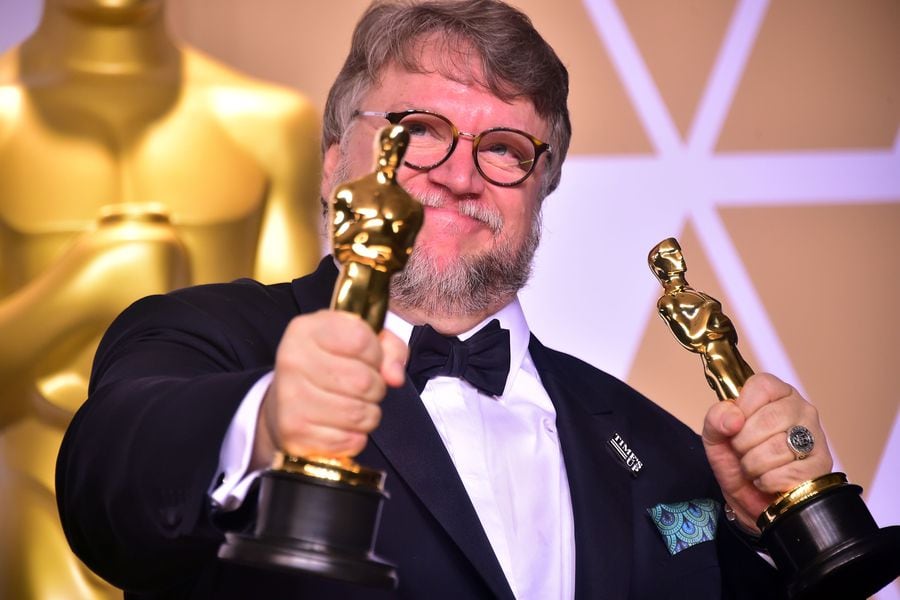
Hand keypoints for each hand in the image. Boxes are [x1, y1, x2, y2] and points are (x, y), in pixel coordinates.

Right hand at [253, 310, 407, 467]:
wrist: (286, 401)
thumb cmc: (331, 365)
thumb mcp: (360, 342)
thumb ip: (389, 349)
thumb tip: (395, 377)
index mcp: (307, 329)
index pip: (360, 339)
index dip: (377, 354)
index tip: (370, 360)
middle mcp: (293, 360)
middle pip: (363, 381)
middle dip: (376, 388)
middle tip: (365, 388)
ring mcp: (290, 397)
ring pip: (358, 414)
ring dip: (369, 414)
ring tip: (355, 406)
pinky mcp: (293, 431)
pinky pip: (349, 440)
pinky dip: (355, 437)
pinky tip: (342, 426)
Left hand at [702, 373, 832, 531]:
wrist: (749, 500)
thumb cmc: (736, 461)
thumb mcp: (716, 436)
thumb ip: (716, 419)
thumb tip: (733, 418)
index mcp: (777, 393)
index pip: (762, 386)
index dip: (742, 408)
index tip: (735, 425)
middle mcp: (801, 410)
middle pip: (769, 419)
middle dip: (744, 442)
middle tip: (742, 451)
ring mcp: (816, 437)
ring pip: (778, 447)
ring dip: (754, 465)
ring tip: (755, 467)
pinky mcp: (822, 466)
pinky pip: (788, 472)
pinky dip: (768, 481)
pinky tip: (768, 480)